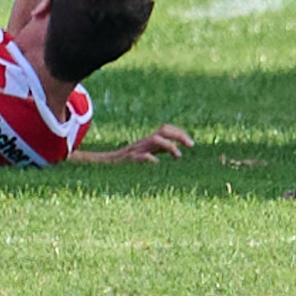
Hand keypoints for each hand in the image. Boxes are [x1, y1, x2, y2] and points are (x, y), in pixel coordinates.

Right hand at [77, 124, 194, 163]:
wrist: (103, 167)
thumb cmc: (126, 163)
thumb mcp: (145, 153)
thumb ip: (160, 150)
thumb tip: (178, 151)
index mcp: (148, 141)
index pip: (166, 129)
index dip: (180, 133)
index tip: (191, 143)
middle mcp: (143, 142)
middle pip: (163, 130)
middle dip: (179, 135)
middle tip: (192, 145)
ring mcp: (136, 150)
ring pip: (155, 140)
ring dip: (169, 146)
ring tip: (178, 156)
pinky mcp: (129, 160)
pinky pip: (141, 156)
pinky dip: (150, 158)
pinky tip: (157, 164)